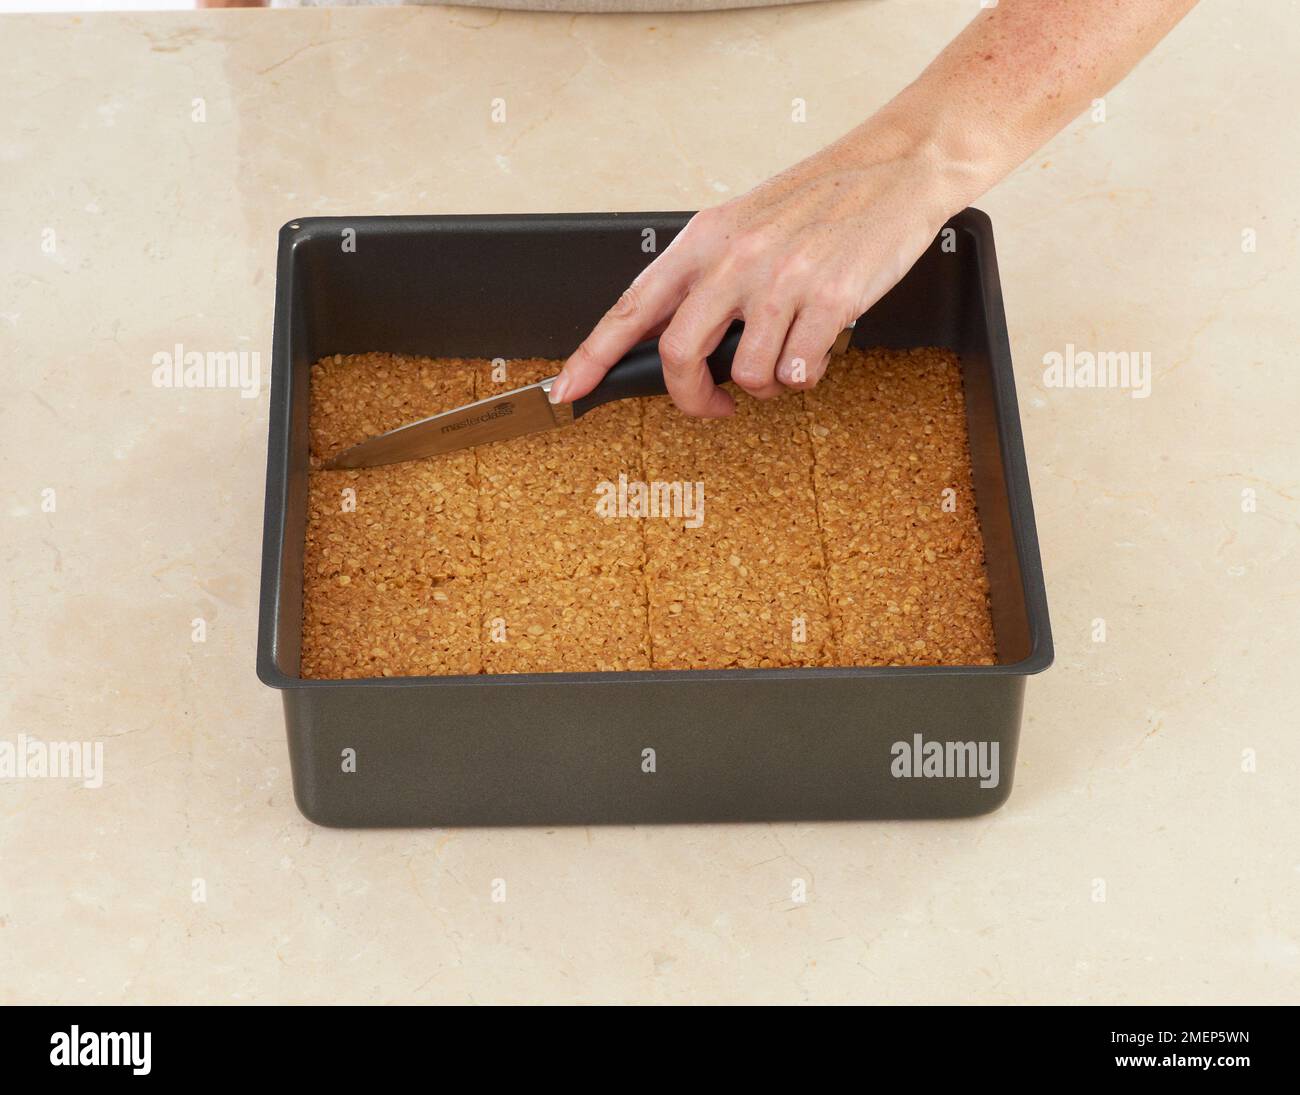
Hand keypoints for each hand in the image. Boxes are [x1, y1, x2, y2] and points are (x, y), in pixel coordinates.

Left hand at [549, 126, 961, 416]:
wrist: (896, 166)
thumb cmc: (819, 199)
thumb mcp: (744, 224)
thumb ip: (703, 277)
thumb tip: (669, 339)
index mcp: (704, 240)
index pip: (631, 307)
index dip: (592, 356)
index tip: (567, 390)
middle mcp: (734, 259)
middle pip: (680, 356)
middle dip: (692, 398)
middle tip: (713, 405)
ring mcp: (782, 281)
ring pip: (747, 376)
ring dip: (766, 385)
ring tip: (785, 357)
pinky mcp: (830, 300)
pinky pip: (799, 372)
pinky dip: (806, 374)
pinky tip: (817, 347)